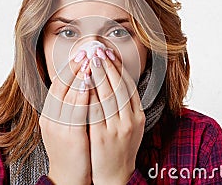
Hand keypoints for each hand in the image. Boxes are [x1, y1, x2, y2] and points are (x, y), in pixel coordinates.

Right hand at [39, 51, 91, 184]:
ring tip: (90, 62)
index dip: (68, 68)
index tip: (80, 54)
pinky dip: (82, 95)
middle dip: (74, 67)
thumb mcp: (64, 125)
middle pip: (60, 86)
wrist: (69, 176)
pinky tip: (90, 84)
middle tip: (86, 52)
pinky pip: (76, 111)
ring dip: (79, 76)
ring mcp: (58, 127)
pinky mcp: (70, 136)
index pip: (57, 85)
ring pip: (67, 96)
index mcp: (48, 114)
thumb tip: (81, 84)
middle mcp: (50, 118)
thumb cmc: (71, 149)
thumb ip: (69, 106)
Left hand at [88, 48, 145, 184]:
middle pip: (119, 87)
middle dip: (108, 66)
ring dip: (99, 75)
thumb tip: (116, 82)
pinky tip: (84, 81)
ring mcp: (117, 129)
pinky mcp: (102, 136)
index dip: (119, 68)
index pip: (129, 86)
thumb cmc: (119, 148)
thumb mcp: (129, 127)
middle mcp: (130, 121)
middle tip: (98, 49)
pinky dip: (90, 94)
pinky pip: (95, 110)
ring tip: (91, 59)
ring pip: (108, 96)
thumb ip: (125, 106)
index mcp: (137, 116)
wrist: (114, 176)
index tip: (110, 53)